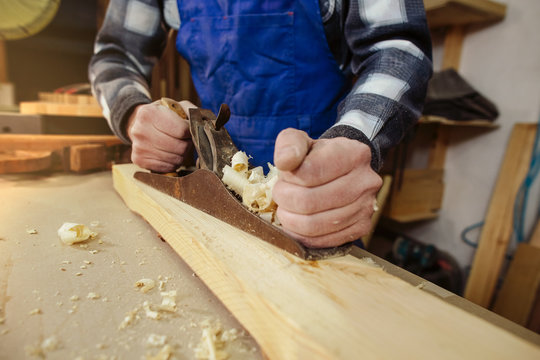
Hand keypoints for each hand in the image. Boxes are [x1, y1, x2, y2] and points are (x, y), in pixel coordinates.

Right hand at [127, 100, 195, 172]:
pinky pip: (168, 167)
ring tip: (177, 145)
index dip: (189, 132)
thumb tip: (201, 123)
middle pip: (180, 147)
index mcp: (149, 113)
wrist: (138, 124)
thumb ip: (191, 111)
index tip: (187, 130)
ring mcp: (139, 147)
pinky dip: (173, 162)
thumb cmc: (162, 115)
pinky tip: (169, 153)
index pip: (182, 130)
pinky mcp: (140, 160)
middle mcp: (141, 130)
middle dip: (187, 144)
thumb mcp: (175, 106)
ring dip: (181, 154)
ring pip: (176, 159)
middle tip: (184, 139)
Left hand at [272, 128, 382, 247]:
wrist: (340, 171)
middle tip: (280, 195)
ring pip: (315, 225)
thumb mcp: (300, 141)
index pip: (309, 172)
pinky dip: (303, 236)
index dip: (288, 178)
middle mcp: (366, 181)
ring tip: (287, 209)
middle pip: (310, 202)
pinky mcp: (361, 228)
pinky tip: (296, 224)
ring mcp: (366, 207)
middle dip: (285, 200)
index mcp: (354, 153)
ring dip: (290, 220)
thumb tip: (284, 162)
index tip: (284, 176)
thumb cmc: (317, 156)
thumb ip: (289, 145)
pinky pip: (325, 241)